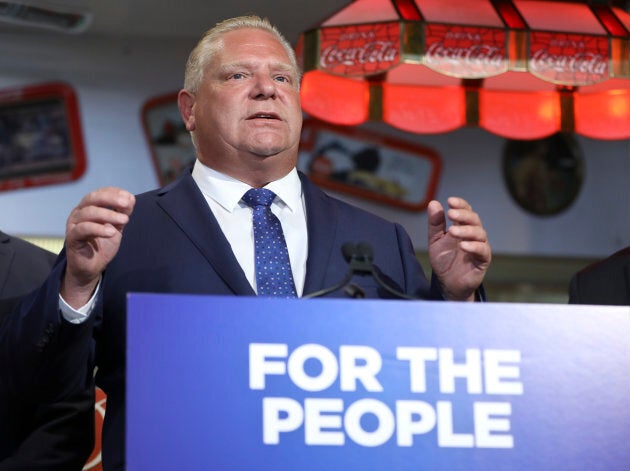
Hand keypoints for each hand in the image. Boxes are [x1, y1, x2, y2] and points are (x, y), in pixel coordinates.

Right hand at [61, 187, 134, 308]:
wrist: (91, 267)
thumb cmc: (102, 245)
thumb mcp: (116, 227)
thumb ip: (121, 214)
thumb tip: (130, 199)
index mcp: (89, 208)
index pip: (100, 193)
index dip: (114, 193)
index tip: (129, 197)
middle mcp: (79, 213)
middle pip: (92, 198)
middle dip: (111, 199)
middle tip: (126, 204)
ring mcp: (74, 225)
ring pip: (89, 213)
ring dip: (109, 214)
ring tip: (125, 220)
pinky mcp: (71, 238)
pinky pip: (83, 229)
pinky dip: (98, 229)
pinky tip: (112, 232)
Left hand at [427, 197, 490, 300]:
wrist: (448, 283)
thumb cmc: (444, 260)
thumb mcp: (435, 240)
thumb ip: (435, 224)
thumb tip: (433, 203)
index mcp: (462, 227)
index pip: (465, 211)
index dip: (460, 204)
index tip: (450, 201)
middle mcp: (473, 234)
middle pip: (474, 219)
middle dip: (463, 215)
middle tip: (451, 214)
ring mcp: (480, 246)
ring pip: (479, 233)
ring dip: (466, 230)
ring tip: (453, 231)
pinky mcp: (483, 260)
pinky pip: (483, 250)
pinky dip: (474, 246)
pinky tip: (463, 245)